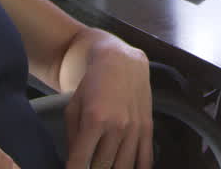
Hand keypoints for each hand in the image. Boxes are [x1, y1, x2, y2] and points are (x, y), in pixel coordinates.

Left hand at [63, 36, 152, 168]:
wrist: (122, 61)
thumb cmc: (92, 85)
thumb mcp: (73, 108)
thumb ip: (72, 138)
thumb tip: (74, 164)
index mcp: (94, 120)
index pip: (80, 161)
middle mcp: (117, 127)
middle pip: (102, 168)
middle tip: (88, 167)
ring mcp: (135, 129)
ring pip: (123, 168)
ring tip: (105, 167)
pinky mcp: (148, 128)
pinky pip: (146, 160)